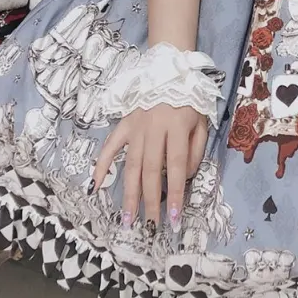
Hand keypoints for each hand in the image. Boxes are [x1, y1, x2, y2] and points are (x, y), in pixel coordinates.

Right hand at [91, 103, 207, 230]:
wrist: (169, 69)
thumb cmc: (189, 99)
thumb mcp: (202, 122)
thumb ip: (195, 150)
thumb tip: (184, 177)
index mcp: (177, 127)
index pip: (177, 166)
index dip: (175, 193)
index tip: (174, 217)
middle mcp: (154, 129)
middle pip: (151, 171)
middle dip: (151, 202)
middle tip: (150, 227)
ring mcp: (136, 128)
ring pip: (131, 165)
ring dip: (129, 194)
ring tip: (127, 219)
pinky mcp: (123, 124)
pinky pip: (109, 147)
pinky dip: (101, 166)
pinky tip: (95, 186)